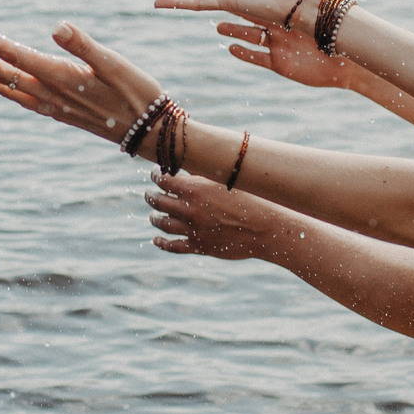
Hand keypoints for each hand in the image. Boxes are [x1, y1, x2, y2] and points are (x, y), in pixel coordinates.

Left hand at [0, 20, 163, 144]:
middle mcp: (48, 94)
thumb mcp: (114, 64)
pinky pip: (17, 98)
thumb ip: (83, 45)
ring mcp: (51, 106)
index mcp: (58, 76)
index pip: (11, 54)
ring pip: (4, 88)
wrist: (150, 133)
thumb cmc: (138, 93)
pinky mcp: (57, 112)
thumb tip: (57, 26)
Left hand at [146, 173, 290, 259]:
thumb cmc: (250, 199)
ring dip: (154, 218)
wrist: (265, 228)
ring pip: (162, 223)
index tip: (155, 174)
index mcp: (193, 189)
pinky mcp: (198, 246)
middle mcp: (189, 209)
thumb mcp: (224, 180)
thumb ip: (202, 175)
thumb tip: (186, 166)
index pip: (163, 180)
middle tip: (149, 194)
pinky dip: (162, 242)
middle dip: (151, 196)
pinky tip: (157, 239)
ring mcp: (192, 229)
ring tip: (152, 215)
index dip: (155, 176)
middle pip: (158, 201)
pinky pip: (173, 246)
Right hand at [215, 19, 358, 89]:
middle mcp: (281, 29)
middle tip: (217, 1)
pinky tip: (230, 48)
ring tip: (218, 27)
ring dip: (235, 32)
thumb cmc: (336, 31)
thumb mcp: (318, 5)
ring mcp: (279, 46)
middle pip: (252, 17)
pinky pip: (257, 58)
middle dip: (235, 10)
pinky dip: (244, 53)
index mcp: (289, 13)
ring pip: (251, 37)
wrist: (347, 62)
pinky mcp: (280, 64)